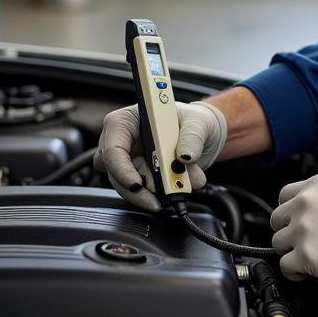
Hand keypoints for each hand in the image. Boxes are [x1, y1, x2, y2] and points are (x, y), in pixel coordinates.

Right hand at [93, 100, 227, 210]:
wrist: (205, 136)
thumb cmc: (194, 121)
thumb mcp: (198, 122)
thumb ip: (192, 138)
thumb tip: (185, 156)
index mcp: (128, 120)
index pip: (113, 146)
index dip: (121, 168)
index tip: (137, 185)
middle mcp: (124, 141)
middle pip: (116, 172)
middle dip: (139, 188)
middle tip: (162, 196)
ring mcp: (131, 160)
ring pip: (128, 186)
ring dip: (153, 193)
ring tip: (179, 189)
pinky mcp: (141, 176)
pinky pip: (143, 192)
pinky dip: (160, 195)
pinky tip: (177, 189)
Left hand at [270, 174, 317, 285]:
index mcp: (316, 186)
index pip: (284, 196)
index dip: (289, 212)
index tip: (295, 221)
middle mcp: (306, 204)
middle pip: (277, 220)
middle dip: (289, 232)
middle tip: (304, 241)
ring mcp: (304, 230)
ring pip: (277, 243)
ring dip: (291, 252)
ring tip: (309, 257)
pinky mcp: (306, 256)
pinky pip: (285, 266)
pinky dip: (294, 271)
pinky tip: (307, 271)